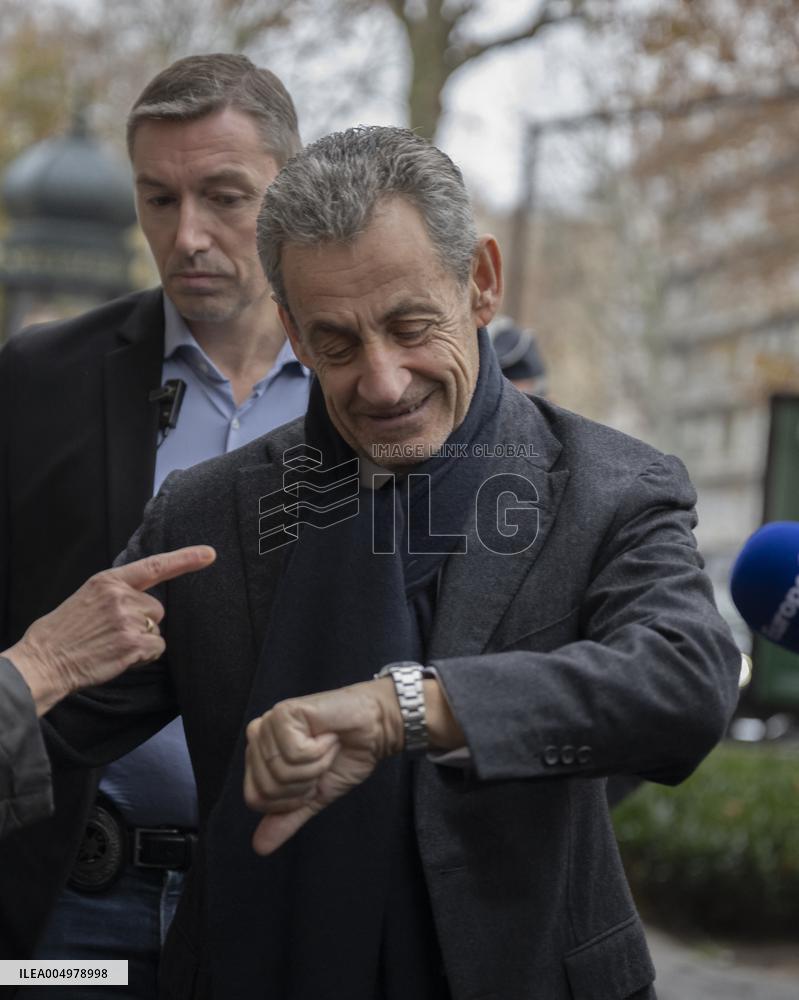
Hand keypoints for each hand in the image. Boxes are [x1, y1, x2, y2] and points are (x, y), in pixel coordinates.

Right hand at [4, 545, 215, 714]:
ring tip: (111, 645)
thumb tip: (144, 601)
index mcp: (107, 581)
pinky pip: (156, 648)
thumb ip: (116, 594)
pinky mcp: (133, 643)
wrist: (43, 661)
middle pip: (157, 609)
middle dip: (143, 623)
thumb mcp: (87, 598)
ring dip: (142, 641)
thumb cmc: (63, 633)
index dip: (185, 559)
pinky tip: (118, 657)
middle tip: (113, 634)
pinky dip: (144, 657)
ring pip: (156, 629)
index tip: (210, 554)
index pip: (154, 566)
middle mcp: (120, 596)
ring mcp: (127, 619)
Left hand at [244, 678, 403, 855]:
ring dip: (315, 765)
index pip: (255, 799)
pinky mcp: (285, 712)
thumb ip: (287, 818)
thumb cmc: (347, 756)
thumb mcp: (315, 796)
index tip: (313, 778)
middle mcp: (259, 738)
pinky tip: (326, 735)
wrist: (375, 729)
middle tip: (322, 760)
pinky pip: (294, 751)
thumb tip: (260, 847)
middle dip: (304, 782)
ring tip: (326, 746)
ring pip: (280, 770)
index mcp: (261, 758)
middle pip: (267, 787)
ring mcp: (270, 724)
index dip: (291, 798)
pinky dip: (318, 750)